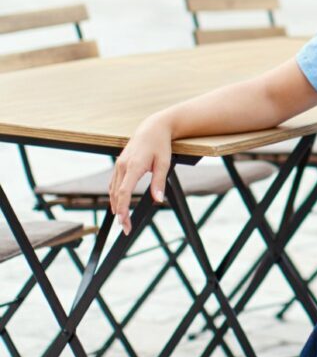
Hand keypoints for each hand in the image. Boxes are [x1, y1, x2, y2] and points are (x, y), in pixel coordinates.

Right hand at [109, 115, 172, 234]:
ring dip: (116, 206)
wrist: (153, 128)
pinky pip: (114, 183)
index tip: (124, 223)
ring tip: (122, 220)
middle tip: (126, 228)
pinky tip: (118, 204)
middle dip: (119, 213)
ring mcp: (119, 165)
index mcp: (133, 166)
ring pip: (113, 190)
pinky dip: (115, 196)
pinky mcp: (119, 165)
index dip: (122, 209)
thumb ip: (159, 182)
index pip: (124, 192)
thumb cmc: (160, 145)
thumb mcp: (164, 163)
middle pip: (116, 195)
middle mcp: (122, 166)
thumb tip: (158, 200)